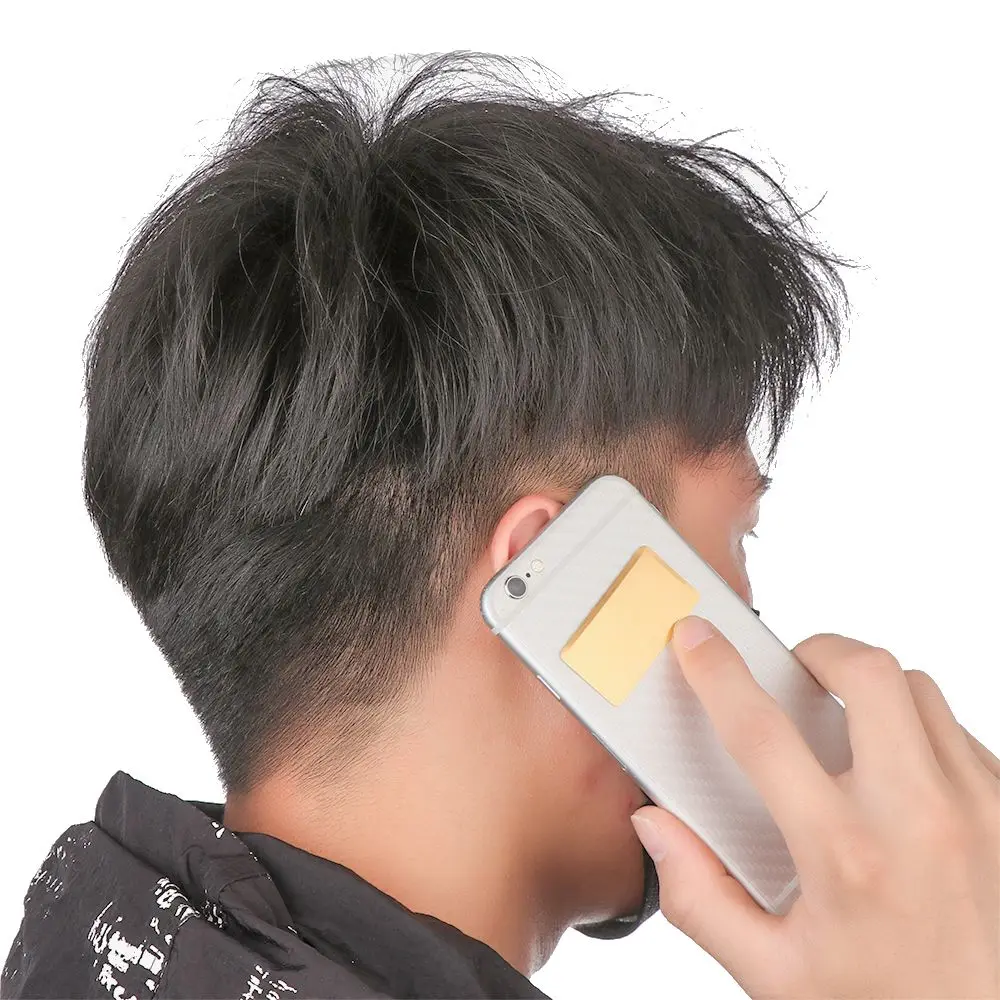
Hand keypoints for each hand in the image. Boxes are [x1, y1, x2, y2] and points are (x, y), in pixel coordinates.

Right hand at [631, 617, 999, 999]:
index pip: (761, 733)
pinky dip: (921, 730)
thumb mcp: (776, 976)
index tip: (697, 640)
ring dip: (872, 690)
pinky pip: (960, 732)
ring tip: (846, 725)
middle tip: (792, 670)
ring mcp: (980, 809)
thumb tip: (656, 828)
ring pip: (920, 690)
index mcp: (845, 856)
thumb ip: (701, 896)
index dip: (717, 673)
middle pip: (865, 673)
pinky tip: (899, 774)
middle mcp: (920, 818)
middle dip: (815, 652)